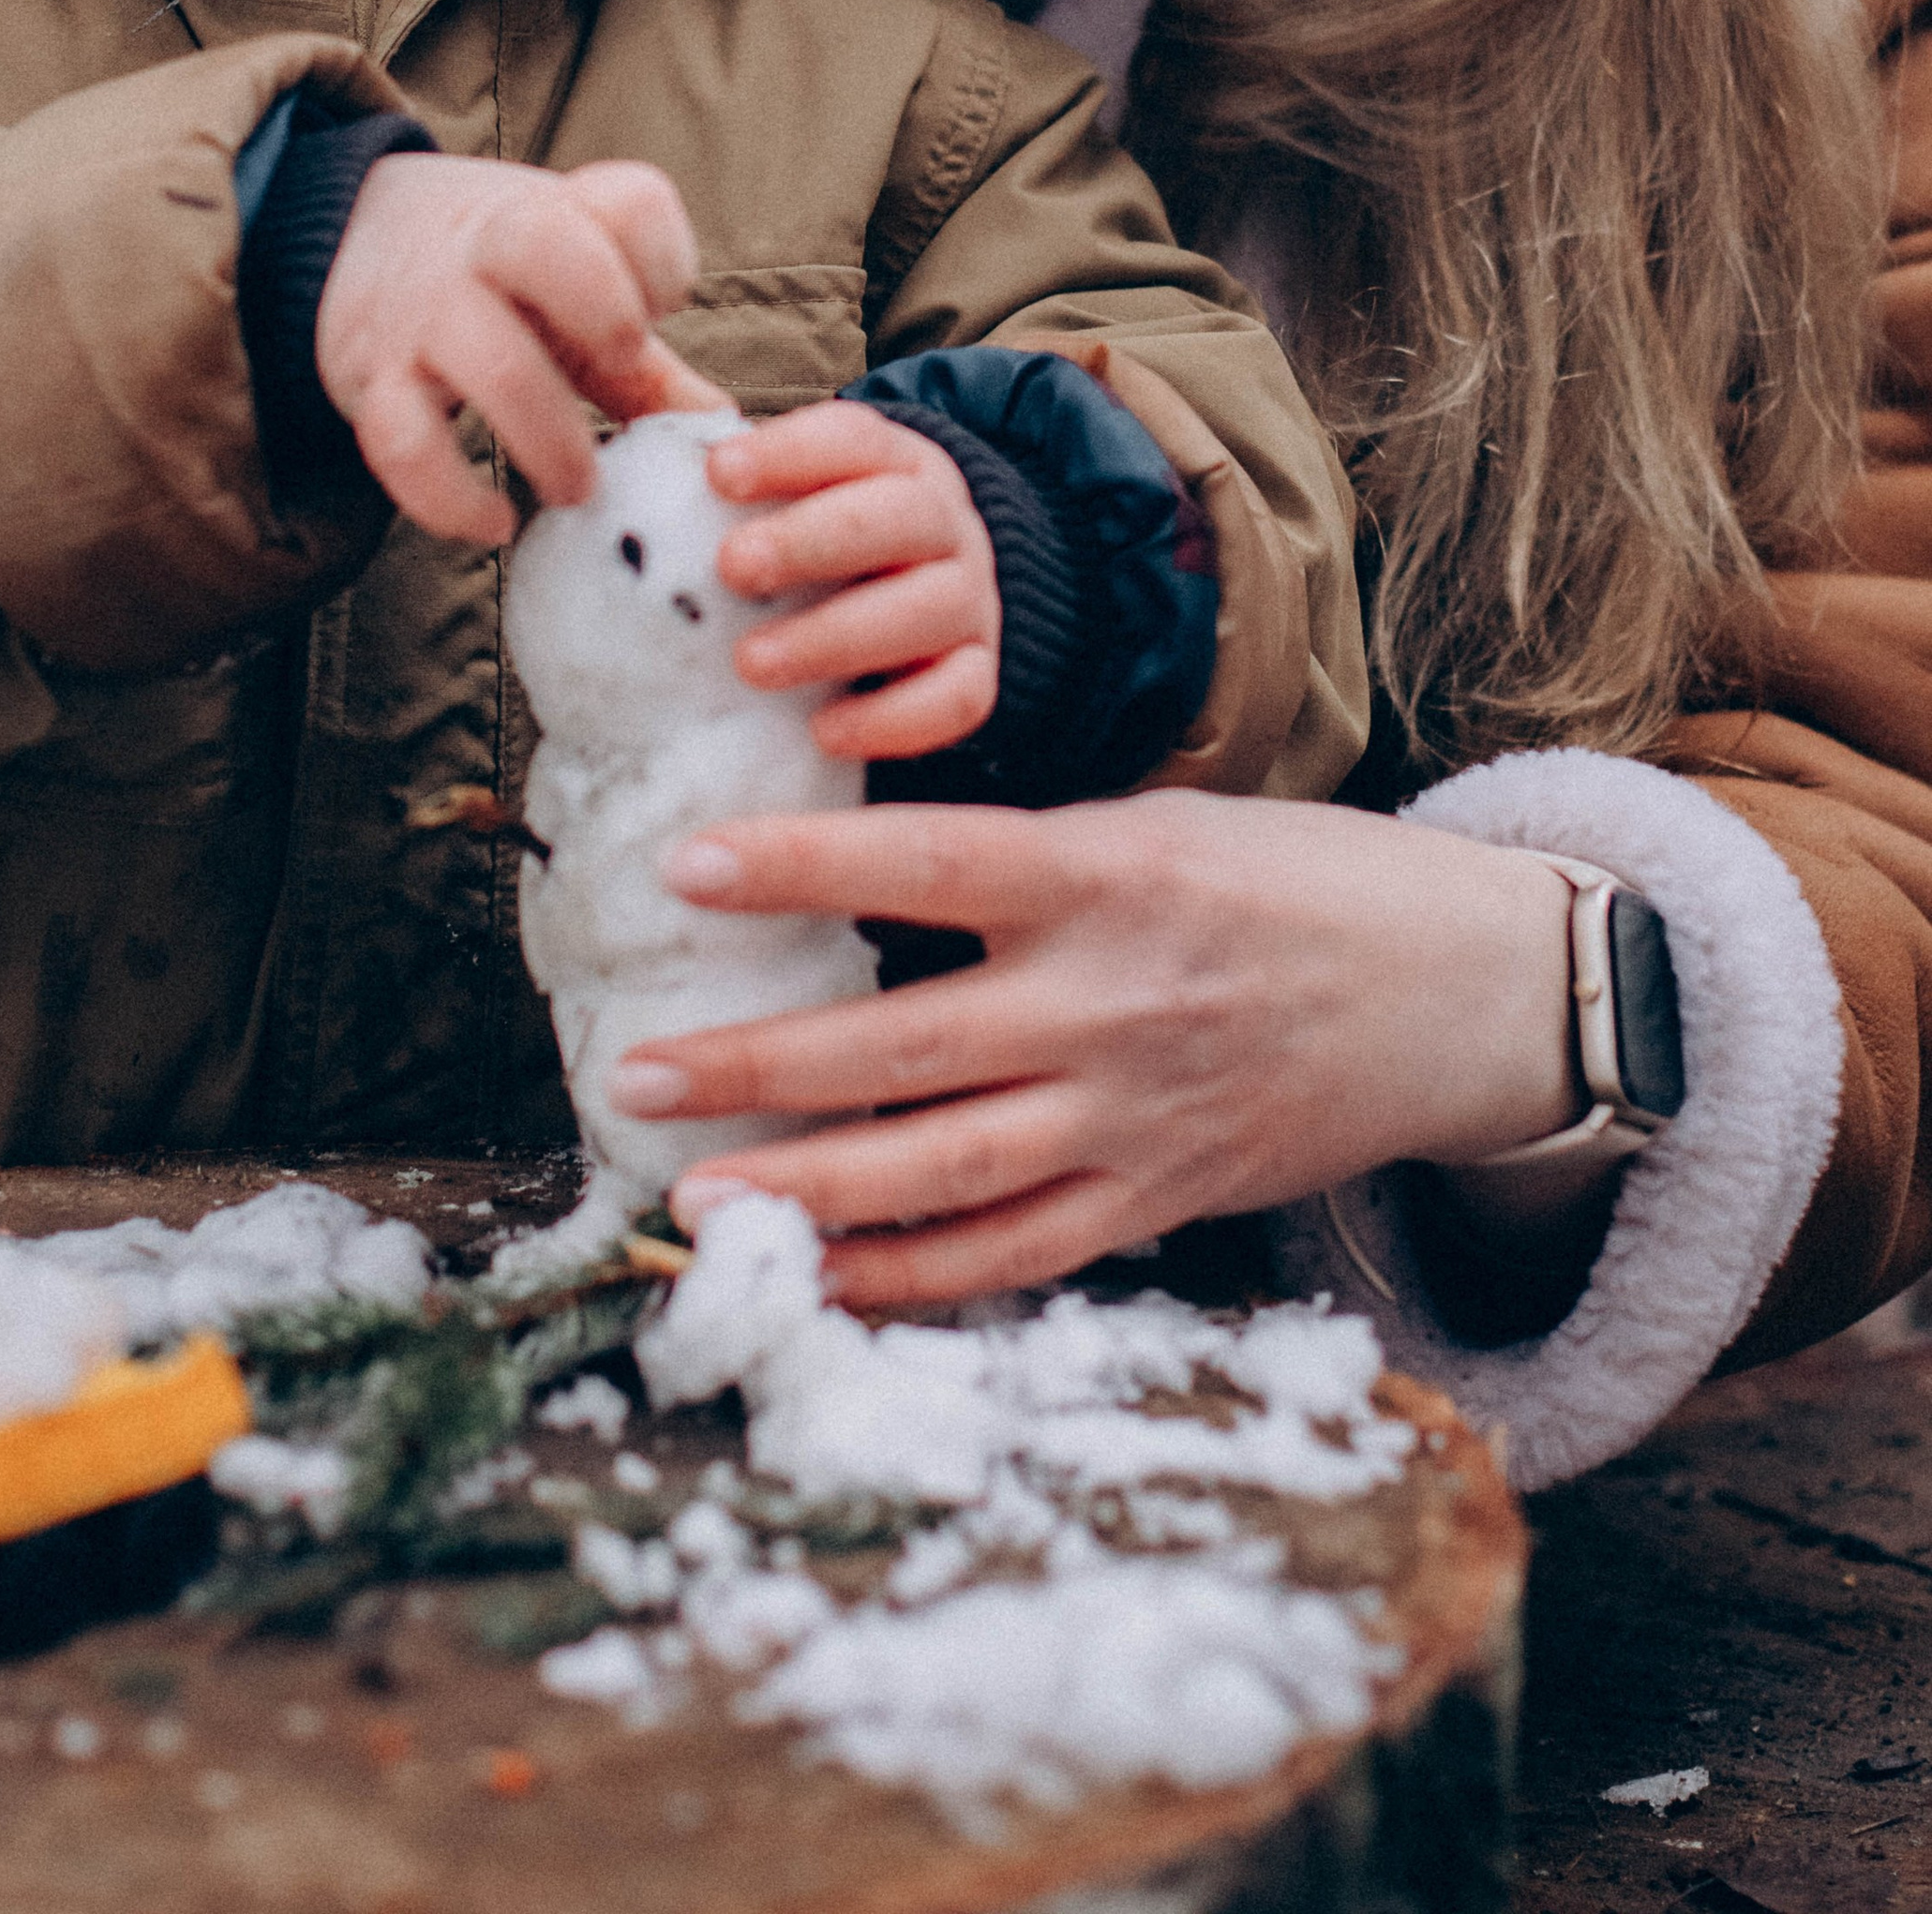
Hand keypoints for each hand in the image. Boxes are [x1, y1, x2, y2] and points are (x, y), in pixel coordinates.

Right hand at [315, 153, 724, 542]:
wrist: (353, 239)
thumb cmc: (497, 277)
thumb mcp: (573, 292)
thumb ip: (642, 364)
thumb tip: (725, 434)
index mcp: (552, 214)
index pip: (630, 203)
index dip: (663, 261)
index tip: (659, 308)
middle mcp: (483, 250)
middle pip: (549, 246)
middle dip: (608, 317)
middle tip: (624, 371)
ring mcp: (424, 312)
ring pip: (493, 365)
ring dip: (551, 440)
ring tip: (577, 489)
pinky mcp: (372, 382)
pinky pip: (402, 445)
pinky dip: (453, 499)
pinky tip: (495, 524)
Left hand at [602, 791, 1580, 1303]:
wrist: (1466, 992)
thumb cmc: (1304, 881)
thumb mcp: (1169, 824)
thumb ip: (1034, 857)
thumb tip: (876, 863)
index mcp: (1112, 875)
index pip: (926, 863)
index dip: (799, 863)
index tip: (685, 865)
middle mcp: (1113, 1004)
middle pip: (905, 1048)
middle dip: (759, 1069)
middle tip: (635, 1077)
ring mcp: (1136, 1118)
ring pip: (942, 1175)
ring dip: (809, 1195)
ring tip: (698, 1199)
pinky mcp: (1160, 1200)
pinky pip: (1016, 1256)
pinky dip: (914, 1276)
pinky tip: (824, 1276)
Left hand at [708, 402, 999, 759]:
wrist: (940, 585)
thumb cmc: (835, 533)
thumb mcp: (798, 487)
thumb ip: (729, 472)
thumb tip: (613, 463)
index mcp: (895, 460)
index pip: (853, 439)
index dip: (789, 453)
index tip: (717, 474)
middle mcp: (943, 521)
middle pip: (897, 516)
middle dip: (811, 539)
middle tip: (731, 567)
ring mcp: (969, 598)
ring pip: (927, 608)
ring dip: (836, 636)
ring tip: (750, 662)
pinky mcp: (978, 672)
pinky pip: (959, 698)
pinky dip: (895, 719)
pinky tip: (824, 731)